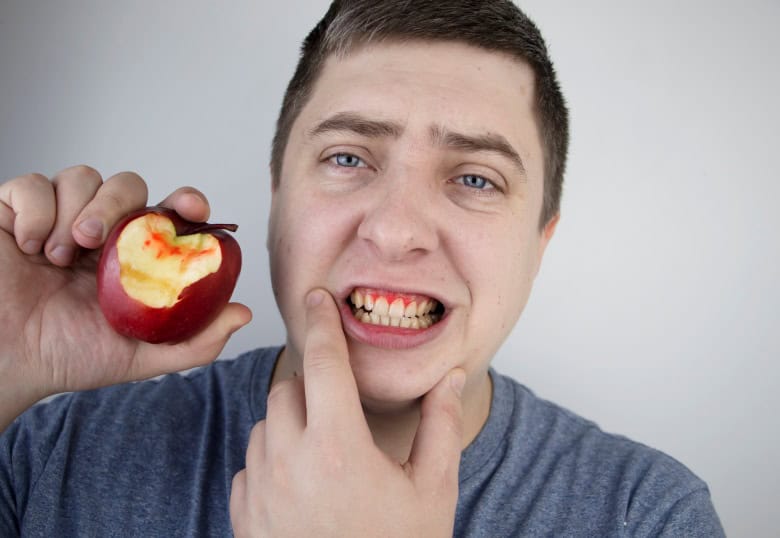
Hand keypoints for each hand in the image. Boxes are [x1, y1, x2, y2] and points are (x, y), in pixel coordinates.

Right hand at [0, 166, 250, 428]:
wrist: (5, 364)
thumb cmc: (66, 357)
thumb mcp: (138, 358)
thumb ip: (193, 343)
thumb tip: (243, 314)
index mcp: (131, 256)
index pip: (167, 212)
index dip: (185, 200)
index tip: (191, 207)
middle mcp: (99, 231)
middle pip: (127, 184)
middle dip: (116, 202)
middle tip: (93, 240)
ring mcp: (57, 218)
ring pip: (81, 176)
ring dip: (72, 212)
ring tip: (54, 257)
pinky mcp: (13, 212)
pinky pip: (31, 184)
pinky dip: (33, 211)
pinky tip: (28, 247)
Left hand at [230, 289, 464, 536]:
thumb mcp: (432, 489)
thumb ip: (439, 425)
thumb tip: (448, 376)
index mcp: (338, 446)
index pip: (322, 362)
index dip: (321, 323)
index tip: (317, 297)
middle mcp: (290, 461)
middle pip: (288, 389)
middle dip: (313, 386)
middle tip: (341, 409)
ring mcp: (261, 491)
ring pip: (266, 425)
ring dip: (292, 424)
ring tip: (327, 455)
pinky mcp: (245, 517)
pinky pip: (251, 465)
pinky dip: (273, 461)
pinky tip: (304, 487)